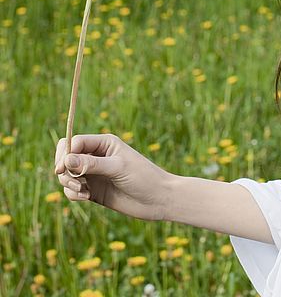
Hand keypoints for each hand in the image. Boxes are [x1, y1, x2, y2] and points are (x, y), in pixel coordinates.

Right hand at [54, 133, 170, 220]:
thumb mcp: (118, 168)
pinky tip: (86, 197)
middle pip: (66, 156)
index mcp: (104, 143)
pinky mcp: (93, 190)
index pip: (74, 142)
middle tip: (75, 182)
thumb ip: (92, 164)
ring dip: (68, 183)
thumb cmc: (143, 177)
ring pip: (66, 174)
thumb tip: (66, 161)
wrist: (157, 199)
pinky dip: (73, 194)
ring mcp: (93, 173)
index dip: (65, 154)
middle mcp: (96, 156)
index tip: (62, 169)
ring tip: (83, 192)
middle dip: (64, 169)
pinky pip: (72, 190)